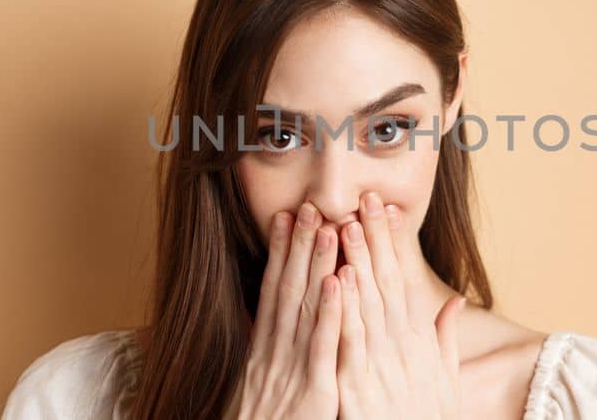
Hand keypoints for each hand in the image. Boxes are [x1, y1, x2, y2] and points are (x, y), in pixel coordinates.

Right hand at [237, 203, 343, 419]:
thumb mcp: (257, 386)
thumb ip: (263, 352)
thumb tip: (260, 322)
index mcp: (263, 351)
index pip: (272, 291)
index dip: (280, 253)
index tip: (285, 217)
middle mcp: (273, 353)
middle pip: (286, 289)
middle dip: (297, 246)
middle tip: (307, 205)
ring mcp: (291, 370)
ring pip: (305, 309)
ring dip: (315, 266)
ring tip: (326, 227)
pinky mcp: (313, 391)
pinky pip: (322, 347)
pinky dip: (330, 313)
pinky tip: (339, 283)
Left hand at [333, 191, 466, 419]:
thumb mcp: (443, 381)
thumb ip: (446, 339)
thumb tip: (454, 302)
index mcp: (417, 343)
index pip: (403, 282)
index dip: (394, 245)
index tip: (387, 210)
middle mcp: (400, 348)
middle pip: (386, 283)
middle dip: (376, 239)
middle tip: (366, 199)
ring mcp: (379, 366)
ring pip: (366, 303)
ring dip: (358, 262)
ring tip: (348, 224)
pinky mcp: (356, 387)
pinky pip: (348, 341)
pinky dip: (344, 308)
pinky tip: (337, 278)